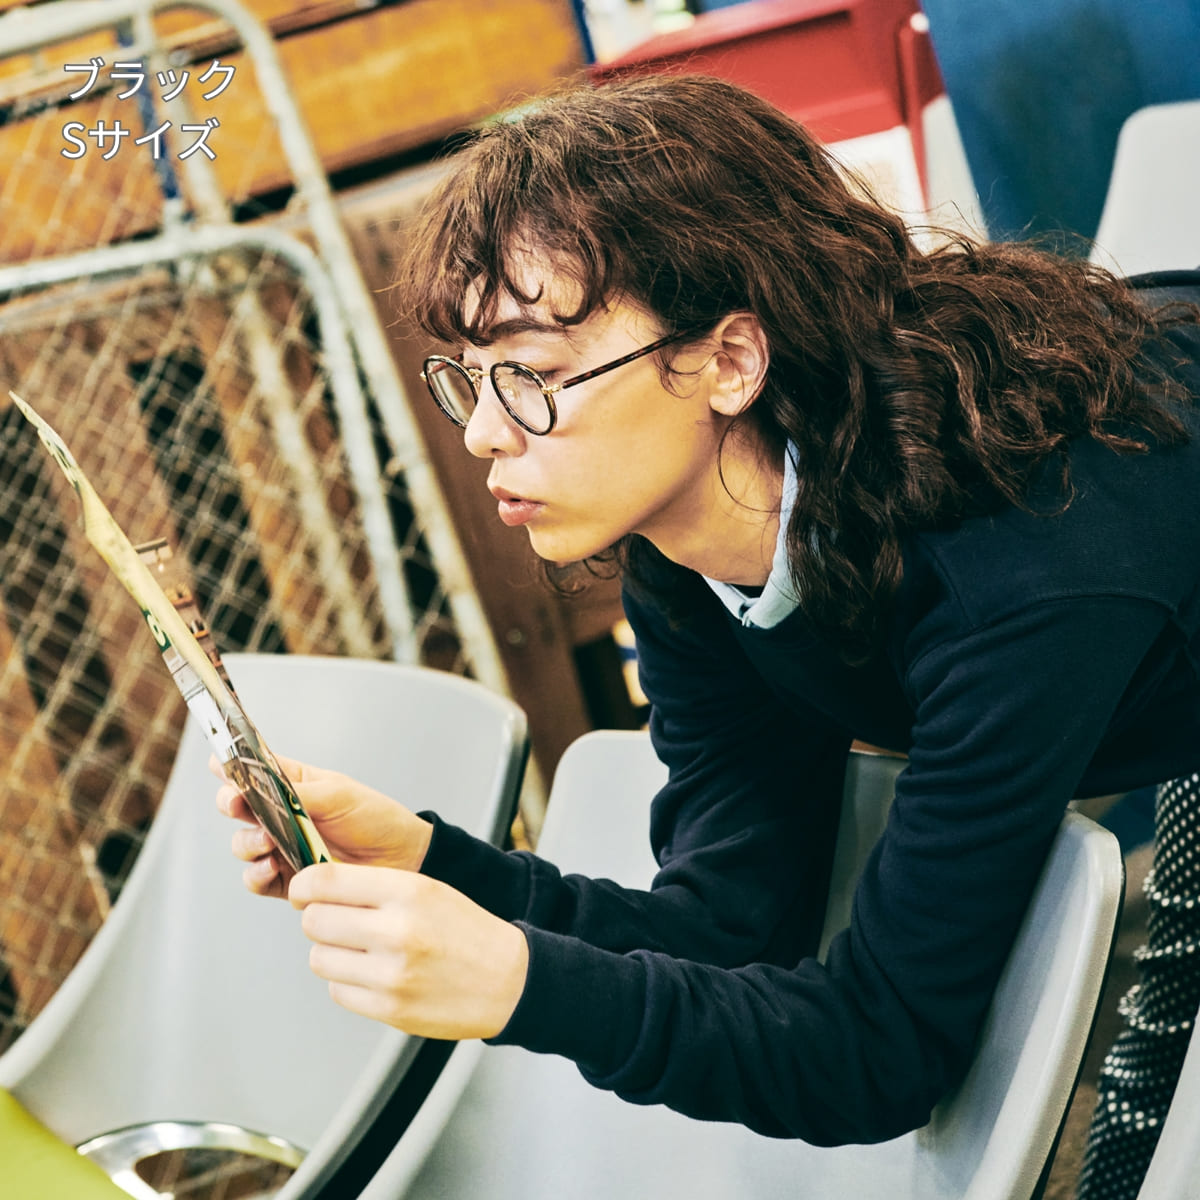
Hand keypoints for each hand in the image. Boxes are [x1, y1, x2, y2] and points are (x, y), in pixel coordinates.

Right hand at [214, 755, 433, 898]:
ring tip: (266, 840)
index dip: (231, 767)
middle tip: (235, 803)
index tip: (219, 764)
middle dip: (229, 802)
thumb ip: (297, 793)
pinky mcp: (290, 880)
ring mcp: (283, 848)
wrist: (403, 859)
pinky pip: (258, 879)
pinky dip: (257, 873)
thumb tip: (263, 788)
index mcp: (294, 786)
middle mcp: (282, 816)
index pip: (253, 772)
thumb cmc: (376, 818)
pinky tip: (272, 866)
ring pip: (244, 845)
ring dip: (246, 842)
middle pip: (238, 807)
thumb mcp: (339, 794)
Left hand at [290, 863, 528, 1039]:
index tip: (305, 889)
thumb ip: (374, 886)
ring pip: (320, 958)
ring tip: (362, 950)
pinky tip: (375, 974)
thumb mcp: (427, 889)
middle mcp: (398, 931)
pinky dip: (348, 983)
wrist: (508, 980)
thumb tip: (316, 886)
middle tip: (336, 920)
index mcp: (409, 891)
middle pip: (314, 921)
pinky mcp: (389, 1009)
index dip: (304, 884)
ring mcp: (392, 974)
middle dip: (318, 920)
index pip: (326, 880)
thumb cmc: (466, 931)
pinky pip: (338, 991)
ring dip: (332, 952)